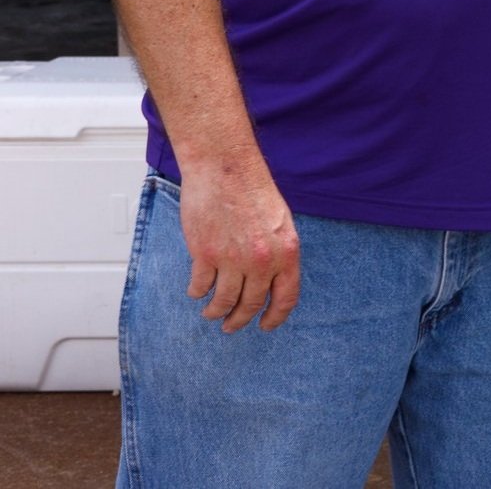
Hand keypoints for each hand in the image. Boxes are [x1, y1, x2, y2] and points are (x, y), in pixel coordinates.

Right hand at [178, 158, 300, 332]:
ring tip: (212, 314)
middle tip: (232, 326)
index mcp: (287, 251)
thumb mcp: (280, 223)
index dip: (275, 317)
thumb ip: (278, 252)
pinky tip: (197, 292)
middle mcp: (262, 260)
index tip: (265, 325)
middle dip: (240, 320)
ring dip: (216, 312)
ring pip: (223, 302)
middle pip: (251, 304)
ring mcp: (233, 259)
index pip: (286, 297)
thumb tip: (271, 280)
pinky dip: (197, 293)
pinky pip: (200, 287)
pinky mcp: (205, 254)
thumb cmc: (253, 190)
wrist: (226, 169)